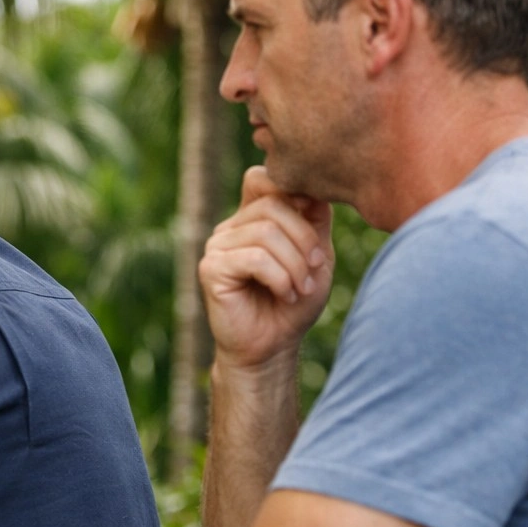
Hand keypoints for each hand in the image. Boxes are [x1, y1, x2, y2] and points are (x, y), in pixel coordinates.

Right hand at [199, 166, 333, 369]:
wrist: (272, 347)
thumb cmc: (294, 302)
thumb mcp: (315, 255)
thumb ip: (314, 219)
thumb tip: (315, 189)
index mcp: (252, 218)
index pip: (262, 178)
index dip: (291, 190)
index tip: (315, 219)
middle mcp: (230, 227)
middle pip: (272, 205)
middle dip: (304, 238)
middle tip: (316, 268)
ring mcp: (216, 246)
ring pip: (266, 233)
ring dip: (295, 264)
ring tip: (301, 289)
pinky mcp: (211, 269)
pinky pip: (254, 258)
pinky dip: (280, 278)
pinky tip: (284, 295)